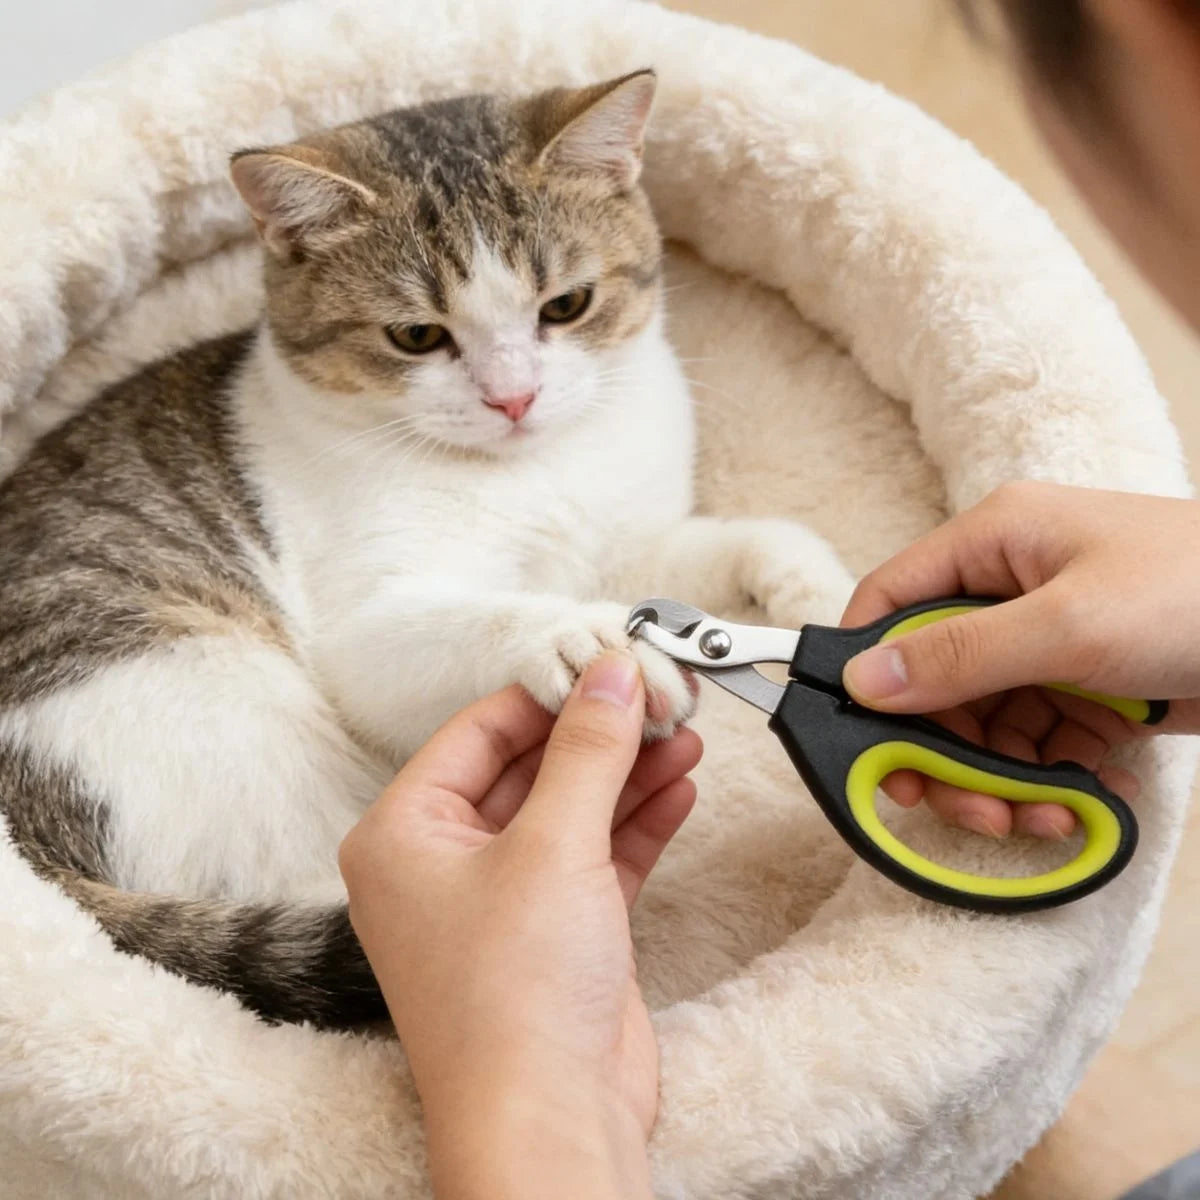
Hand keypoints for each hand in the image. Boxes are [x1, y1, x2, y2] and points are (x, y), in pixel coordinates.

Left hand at [338, 653, 701, 1199]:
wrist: (549, 1124)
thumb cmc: (513, 997)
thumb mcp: (553, 845)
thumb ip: (587, 750)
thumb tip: (610, 674)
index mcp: (404, 835)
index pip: (478, 732)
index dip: (546, 693)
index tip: (607, 662)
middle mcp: (444, 863)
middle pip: (528, 768)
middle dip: (597, 735)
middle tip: (657, 696)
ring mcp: (502, 900)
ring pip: (569, 810)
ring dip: (626, 774)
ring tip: (683, 734)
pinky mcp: (556, 932)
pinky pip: (596, 855)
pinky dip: (637, 823)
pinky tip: (678, 788)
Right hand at [839, 481, 1199, 838]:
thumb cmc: (1198, 594)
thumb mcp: (1069, 626)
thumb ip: (958, 657)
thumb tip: (859, 681)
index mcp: (995, 543)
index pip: (893, 601)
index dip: (867, 668)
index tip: (856, 737)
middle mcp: (1012, 591)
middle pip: (935, 680)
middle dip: (944, 749)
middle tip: (955, 806)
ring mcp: (1052, 644)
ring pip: (985, 723)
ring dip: (1000, 779)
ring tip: (1039, 818)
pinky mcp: (1090, 689)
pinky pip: (1038, 743)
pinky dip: (1049, 780)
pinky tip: (1083, 803)